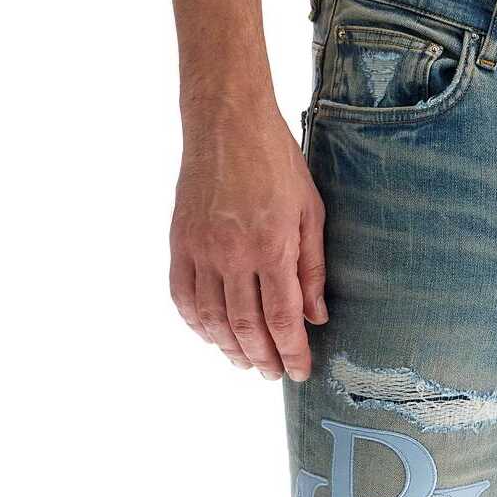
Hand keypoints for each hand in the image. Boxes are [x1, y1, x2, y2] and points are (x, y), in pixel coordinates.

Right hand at [169, 105, 326, 381]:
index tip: (299, 371)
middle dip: (262, 358)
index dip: (291, 352)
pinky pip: (183, 296)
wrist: (226, 122)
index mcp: (272, 246)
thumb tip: (316, 317)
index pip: (282, 318)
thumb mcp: (310, 212)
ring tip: (244, 361)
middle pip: (246, 327)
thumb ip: (312, 268)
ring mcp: (202, 249)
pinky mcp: (180, 241)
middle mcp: (233, 254)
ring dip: (228, 348)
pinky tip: (210, 334)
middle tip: (272, 374)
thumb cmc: (276, 161)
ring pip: (212, 319)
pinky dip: (196, 323)